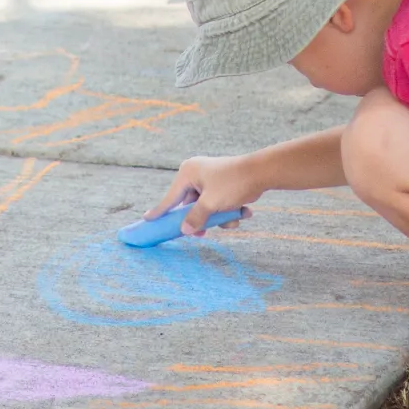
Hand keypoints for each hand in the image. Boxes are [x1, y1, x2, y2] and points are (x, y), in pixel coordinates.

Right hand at [152, 153, 268, 234]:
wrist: (262, 173)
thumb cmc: (233, 184)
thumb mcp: (211, 204)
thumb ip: (195, 218)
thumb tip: (185, 230)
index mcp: (188, 173)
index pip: (170, 198)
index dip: (160, 211)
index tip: (147, 220)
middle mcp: (196, 174)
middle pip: (190, 205)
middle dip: (201, 220)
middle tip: (202, 235)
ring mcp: (209, 179)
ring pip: (207, 207)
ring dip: (219, 218)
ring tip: (232, 218)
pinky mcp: (222, 184)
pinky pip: (218, 203)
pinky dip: (227, 211)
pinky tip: (242, 211)